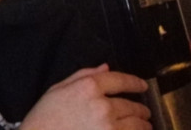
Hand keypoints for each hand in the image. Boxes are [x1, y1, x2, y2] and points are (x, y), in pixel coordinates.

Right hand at [20, 64, 151, 129]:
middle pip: (131, 105)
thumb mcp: (59, 88)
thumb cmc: (44, 117)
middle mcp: (102, 107)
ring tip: (146, 126)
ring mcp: (108, 129)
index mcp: (89, 88)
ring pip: (136, 126)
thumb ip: (84, 75)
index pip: (120, 80)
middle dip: (141, 108)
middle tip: (145, 112)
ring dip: (143, 125)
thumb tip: (105, 68)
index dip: (134, 82)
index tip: (142, 85)